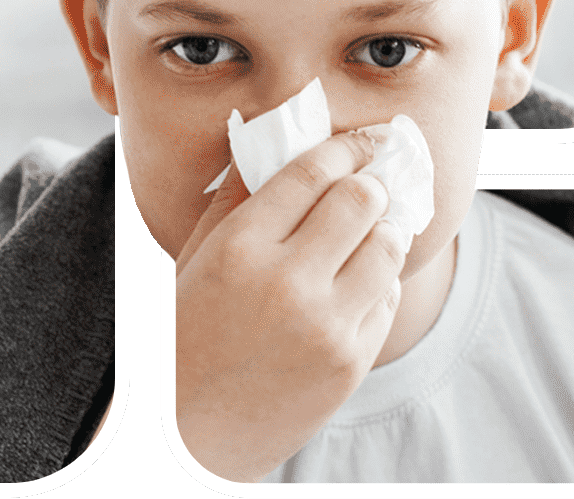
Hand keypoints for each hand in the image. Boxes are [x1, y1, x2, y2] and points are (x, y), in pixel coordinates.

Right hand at [176, 131, 405, 481]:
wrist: (186, 438)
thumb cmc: (184, 335)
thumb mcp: (197, 257)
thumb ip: (237, 194)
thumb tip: (272, 135)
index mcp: (239, 247)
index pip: (313, 171)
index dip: (347, 145)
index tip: (363, 139)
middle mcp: (287, 282)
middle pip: (362, 200)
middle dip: (371, 181)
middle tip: (370, 179)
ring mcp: (325, 327)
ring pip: (389, 245)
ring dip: (384, 227)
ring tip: (369, 226)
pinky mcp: (351, 364)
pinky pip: (388, 297)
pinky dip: (380, 278)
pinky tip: (357, 278)